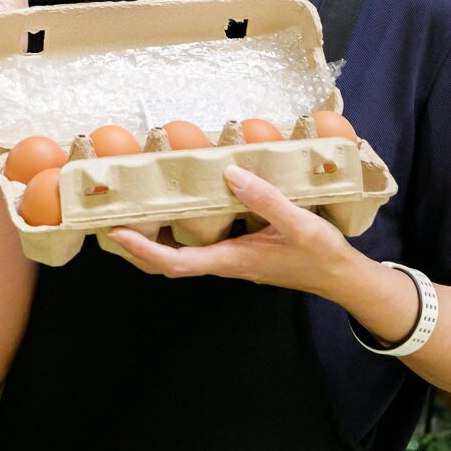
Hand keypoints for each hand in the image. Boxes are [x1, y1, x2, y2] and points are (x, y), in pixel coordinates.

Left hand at [107, 164, 356, 298]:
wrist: (341, 277)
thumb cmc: (319, 254)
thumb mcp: (298, 223)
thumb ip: (266, 199)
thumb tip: (230, 174)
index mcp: (230, 260)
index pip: (174, 263)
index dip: (143, 250)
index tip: (117, 232)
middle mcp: (222, 263)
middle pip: (167, 263)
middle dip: (135, 247)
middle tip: (109, 219)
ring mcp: (227, 259)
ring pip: (179, 254)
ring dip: (152, 239)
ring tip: (130, 210)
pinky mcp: (235, 251)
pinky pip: (196, 244)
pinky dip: (177, 231)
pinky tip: (175, 207)